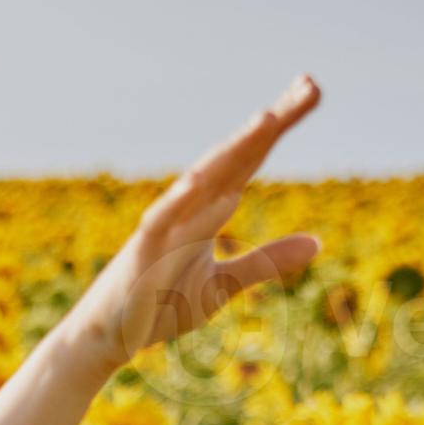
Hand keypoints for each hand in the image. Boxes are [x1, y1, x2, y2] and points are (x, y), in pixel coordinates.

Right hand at [61, 75, 322, 370]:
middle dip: (271, 123)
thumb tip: (318, 243)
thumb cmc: (157, 308)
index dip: (278, 127)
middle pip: (235, 158)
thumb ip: (265, 261)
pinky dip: (177, 202)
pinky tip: (197, 181)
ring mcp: (164, 228)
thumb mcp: (221, 286)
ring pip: (202, 181)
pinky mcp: (140, 255)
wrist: (105, 339)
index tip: (310, 89)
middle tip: (311, 85)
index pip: (249, 161)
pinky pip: (159, 223)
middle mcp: (188, 209)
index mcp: (207, 213)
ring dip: (232, 151)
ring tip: (266, 120)